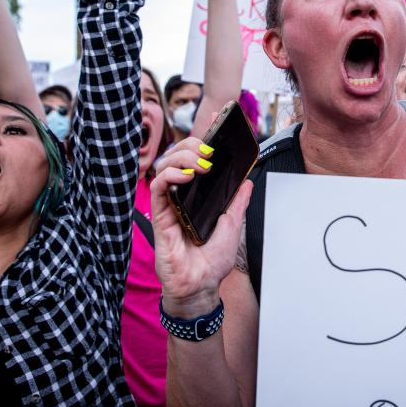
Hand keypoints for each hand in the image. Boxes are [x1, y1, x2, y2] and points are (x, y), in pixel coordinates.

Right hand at [151, 136, 252, 318]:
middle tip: (210, 151)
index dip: (204, 137)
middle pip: (179, 157)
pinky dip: (170, 175)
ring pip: (166, 165)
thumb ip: (237, 202)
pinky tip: (185, 176)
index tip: (215, 119)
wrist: (201, 286)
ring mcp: (170, 203)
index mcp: (199, 196)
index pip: (198, 160)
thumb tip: (247, 182)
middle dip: (194, 145)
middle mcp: (182, 196)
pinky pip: (158, 186)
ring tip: (202, 164)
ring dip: (183, 156)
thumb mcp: (233, 226)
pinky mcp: (160, 214)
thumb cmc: (212, 261)